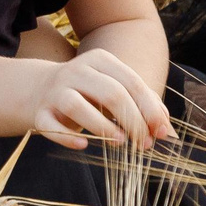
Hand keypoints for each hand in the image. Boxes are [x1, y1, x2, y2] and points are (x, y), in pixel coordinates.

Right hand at [22, 50, 174, 150]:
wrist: (40, 89)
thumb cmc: (88, 93)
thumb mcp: (114, 88)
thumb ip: (142, 102)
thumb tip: (165, 126)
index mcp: (99, 61)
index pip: (131, 83)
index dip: (150, 109)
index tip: (161, 132)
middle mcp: (76, 72)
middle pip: (111, 94)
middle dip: (133, 121)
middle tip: (144, 144)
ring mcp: (55, 91)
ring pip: (78, 106)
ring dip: (102, 126)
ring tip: (120, 142)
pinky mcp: (39, 112)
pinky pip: (51, 125)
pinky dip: (66, 137)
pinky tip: (83, 144)